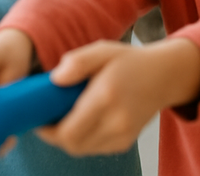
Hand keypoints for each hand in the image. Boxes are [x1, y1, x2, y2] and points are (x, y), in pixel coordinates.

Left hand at [37, 37, 199, 154]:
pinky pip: (95, 148)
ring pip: (83, 149)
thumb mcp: (100, 50)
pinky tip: (77, 119)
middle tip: (44, 115)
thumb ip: (76, 62)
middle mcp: (116, 123)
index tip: (36, 114)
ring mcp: (123, 136)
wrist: (162, 76)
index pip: (69, 132)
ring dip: (66, 137)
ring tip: (59, 115)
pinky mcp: (125, 141)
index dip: (47, 129)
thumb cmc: (126, 61)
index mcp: (105, 98)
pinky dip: (81, 138)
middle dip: (53, 134)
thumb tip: (55, 79)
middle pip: (73, 145)